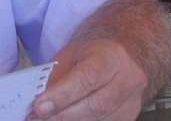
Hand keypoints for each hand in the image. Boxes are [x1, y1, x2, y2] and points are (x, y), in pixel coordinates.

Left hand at [29, 39, 147, 120]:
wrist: (116, 61)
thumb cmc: (88, 56)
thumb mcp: (68, 57)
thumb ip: (55, 78)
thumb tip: (40, 104)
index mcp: (111, 55)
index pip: (87, 78)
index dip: (62, 95)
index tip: (40, 107)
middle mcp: (129, 78)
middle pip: (96, 104)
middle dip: (63, 114)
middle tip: (38, 117)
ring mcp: (132, 100)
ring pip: (99, 119)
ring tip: (48, 119)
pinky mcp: (129, 116)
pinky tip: (64, 120)